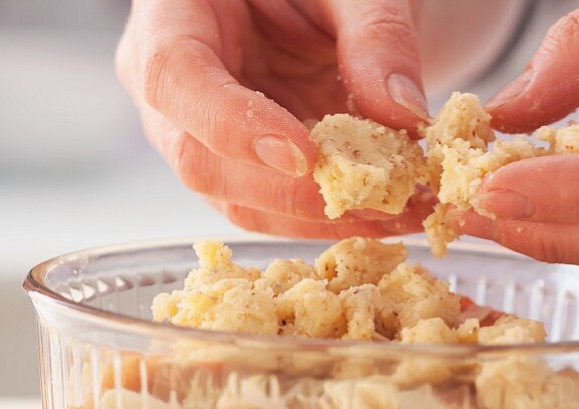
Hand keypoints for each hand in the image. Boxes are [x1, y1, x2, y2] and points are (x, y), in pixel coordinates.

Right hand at [116, 0, 432, 238]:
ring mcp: (204, 140)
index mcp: (172, 16)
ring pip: (243, 204)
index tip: (303, 155)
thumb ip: (376, 34)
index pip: (176, 79)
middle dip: (295, 193)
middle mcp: (173, 91)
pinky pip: (279, 213)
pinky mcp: (245, 173)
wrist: (318, 6)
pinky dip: (339, 216)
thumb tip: (404, 113)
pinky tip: (395, 211)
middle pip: (203, 162)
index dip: (233, 125)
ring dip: (326, 217)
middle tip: (381, 197)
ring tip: (407, 210)